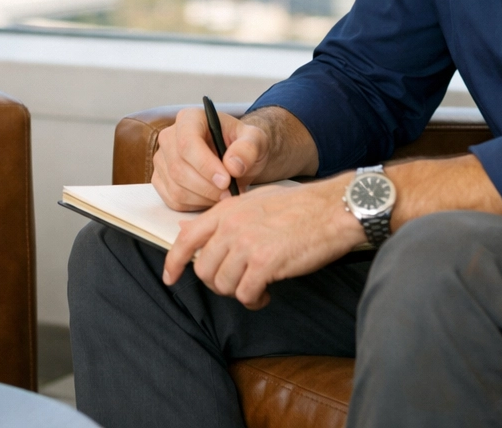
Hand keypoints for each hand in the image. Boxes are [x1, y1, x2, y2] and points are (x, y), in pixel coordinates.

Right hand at [152, 107, 270, 210]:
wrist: (235, 157)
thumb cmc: (243, 145)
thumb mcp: (256, 140)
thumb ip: (248, 148)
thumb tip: (233, 166)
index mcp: (189, 119)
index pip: (187, 143)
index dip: (205, 165)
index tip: (226, 180)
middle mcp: (169, 136)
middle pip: (179, 168)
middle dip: (208, 187)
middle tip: (231, 192)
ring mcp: (161, 159)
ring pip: (176, 188)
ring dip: (204, 198)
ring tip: (225, 194)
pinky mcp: (160, 180)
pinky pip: (173, 200)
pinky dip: (196, 205)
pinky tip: (211, 197)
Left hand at [163, 177, 362, 308]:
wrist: (331, 210)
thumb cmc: (297, 207)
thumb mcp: (252, 202)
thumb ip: (220, 219)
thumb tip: (187, 230)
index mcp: (226, 211)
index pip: (186, 239)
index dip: (173, 262)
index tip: (170, 277)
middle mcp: (231, 227)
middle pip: (204, 270)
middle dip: (218, 283)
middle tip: (237, 282)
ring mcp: (247, 244)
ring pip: (223, 285)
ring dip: (238, 292)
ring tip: (256, 287)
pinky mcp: (265, 263)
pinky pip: (246, 294)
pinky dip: (254, 299)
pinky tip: (265, 292)